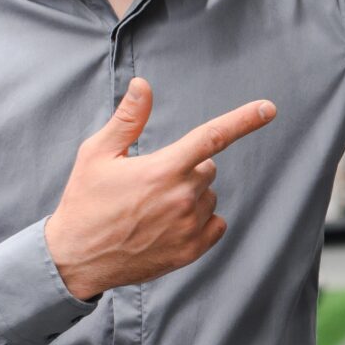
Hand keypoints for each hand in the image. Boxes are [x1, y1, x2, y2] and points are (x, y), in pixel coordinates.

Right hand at [44, 79, 275, 301]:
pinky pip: (216, 223)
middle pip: (208, 168)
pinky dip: (200, 220)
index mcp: (163, 169)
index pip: (213, 136)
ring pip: (210, 196)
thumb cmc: (85, 201)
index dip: (243, 120)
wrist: (76, 258)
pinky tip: (169, 225)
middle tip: (150, 182)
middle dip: (186, 168)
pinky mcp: (191, 251)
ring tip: (153, 207)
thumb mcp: (97, 154)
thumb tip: (143, 85)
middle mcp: (182, 197)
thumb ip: (128, 119)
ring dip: (191, 195)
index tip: (268, 108)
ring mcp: (189, 227)